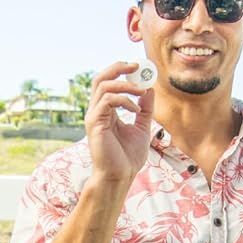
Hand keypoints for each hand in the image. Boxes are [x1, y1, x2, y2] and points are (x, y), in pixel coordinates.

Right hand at [84, 62, 155, 188]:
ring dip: (126, 84)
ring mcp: (93, 116)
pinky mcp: (94, 123)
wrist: (120, 176)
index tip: (141, 69)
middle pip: (101, 77)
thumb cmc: (128, 157)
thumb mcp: (142, 127)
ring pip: (104, 85)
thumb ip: (145, 109)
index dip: (123, 71)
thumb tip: (149, 89)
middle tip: (138, 66)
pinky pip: (107, 100)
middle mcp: (97, 111)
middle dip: (119, 67)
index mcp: (106, 111)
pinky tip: (136, 110)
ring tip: (142, 92)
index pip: (109, 82)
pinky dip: (124, 100)